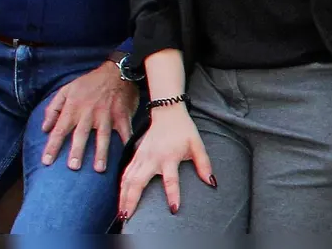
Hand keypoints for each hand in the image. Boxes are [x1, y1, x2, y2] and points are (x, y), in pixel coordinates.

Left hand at [39, 60, 137, 172]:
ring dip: (101, 152)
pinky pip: (124, 131)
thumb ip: (53, 109)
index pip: (60, 130)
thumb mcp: (66, 90)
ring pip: (103, 136)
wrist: (116, 71)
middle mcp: (89, 113)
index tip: (46, 162)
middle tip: (74, 167)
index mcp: (73, 108)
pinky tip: (126, 155)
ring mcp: (106, 115)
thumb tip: (44, 128)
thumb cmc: (89, 82)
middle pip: (81, 135)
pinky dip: (126, 143)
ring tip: (99, 169)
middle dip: (77, 151)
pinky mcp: (121, 116)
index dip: (52, 146)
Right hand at [116, 104, 213, 219]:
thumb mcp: (197, 145)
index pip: (171, 180)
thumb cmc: (184, 129)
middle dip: (131, 201)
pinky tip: (119, 198)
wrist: (168, 112)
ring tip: (121, 213)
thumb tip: (212, 182)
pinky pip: (125, 173)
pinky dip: (121, 187)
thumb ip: (204, 164)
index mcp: (169, 156)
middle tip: (128, 218)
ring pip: (127, 179)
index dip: (173, 195)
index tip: (173, 210)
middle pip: (138, 182)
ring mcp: (141, 157)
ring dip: (122, 196)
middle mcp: (152, 158)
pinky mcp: (136, 155)